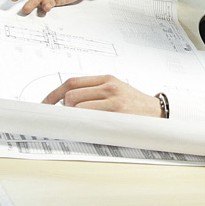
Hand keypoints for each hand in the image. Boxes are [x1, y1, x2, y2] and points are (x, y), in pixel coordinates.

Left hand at [42, 75, 162, 116]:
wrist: (159, 113)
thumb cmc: (135, 105)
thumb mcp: (117, 91)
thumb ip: (95, 92)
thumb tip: (66, 103)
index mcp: (107, 79)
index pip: (72, 82)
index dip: (53, 94)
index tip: (45, 105)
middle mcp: (109, 86)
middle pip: (71, 95)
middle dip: (65, 109)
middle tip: (71, 117)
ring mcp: (113, 99)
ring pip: (76, 106)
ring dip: (74, 117)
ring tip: (84, 122)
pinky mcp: (116, 112)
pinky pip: (88, 117)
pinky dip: (82, 122)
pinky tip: (86, 126)